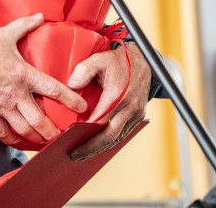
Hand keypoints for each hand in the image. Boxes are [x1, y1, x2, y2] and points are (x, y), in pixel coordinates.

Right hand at [0, 13, 87, 145]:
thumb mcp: (4, 35)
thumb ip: (24, 26)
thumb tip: (39, 16)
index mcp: (24, 75)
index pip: (53, 89)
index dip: (70, 100)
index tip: (81, 107)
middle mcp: (16, 95)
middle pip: (40, 119)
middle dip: (53, 130)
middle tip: (62, 135)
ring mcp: (3, 107)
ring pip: (24, 129)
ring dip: (36, 137)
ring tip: (44, 141)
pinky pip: (3, 133)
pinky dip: (11, 139)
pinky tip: (17, 140)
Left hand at [67, 44, 150, 159]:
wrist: (144, 61)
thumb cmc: (120, 61)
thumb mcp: (99, 59)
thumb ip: (83, 70)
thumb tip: (70, 86)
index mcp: (118, 96)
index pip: (101, 121)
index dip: (86, 133)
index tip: (70, 140)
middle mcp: (129, 108)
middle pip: (109, 136)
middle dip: (91, 148)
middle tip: (74, 155)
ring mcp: (136, 114)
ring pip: (117, 138)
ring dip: (100, 147)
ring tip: (83, 154)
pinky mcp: (138, 116)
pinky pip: (123, 133)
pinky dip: (110, 140)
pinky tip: (97, 144)